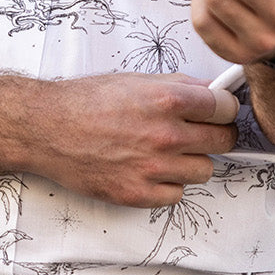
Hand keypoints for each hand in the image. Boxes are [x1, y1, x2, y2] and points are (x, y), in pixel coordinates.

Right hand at [23, 72, 238, 208]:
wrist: (47, 129)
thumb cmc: (86, 101)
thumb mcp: (135, 80)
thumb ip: (178, 85)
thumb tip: (211, 90)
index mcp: (167, 100)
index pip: (226, 108)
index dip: (224, 108)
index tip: (219, 111)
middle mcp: (165, 135)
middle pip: (223, 141)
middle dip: (215, 134)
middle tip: (199, 131)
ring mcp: (153, 169)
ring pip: (204, 170)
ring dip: (191, 161)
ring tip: (165, 151)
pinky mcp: (139, 194)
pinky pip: (176, 194)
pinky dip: (167, 183)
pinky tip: (148, 169)